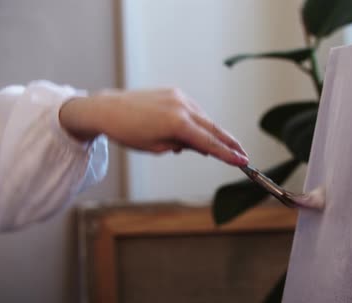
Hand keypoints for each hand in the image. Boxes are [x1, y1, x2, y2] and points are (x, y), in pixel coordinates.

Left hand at [59, 88, 248, 165]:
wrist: (107, 109)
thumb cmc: (128, 132)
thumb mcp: (156, 147)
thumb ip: (182, 145)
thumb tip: (199, 145)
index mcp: (177, 124)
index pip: (208, 143)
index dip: (227, 154)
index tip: (243, 161)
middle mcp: (182, 107)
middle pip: (213, 128)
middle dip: (228, 142)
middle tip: (243, 154)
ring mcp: (179, 97)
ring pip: (203, 118)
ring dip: (209, 133)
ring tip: (207, 148)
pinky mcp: (174, 92)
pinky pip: (192, 110)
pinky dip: (196, 122)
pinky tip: (191, 132)